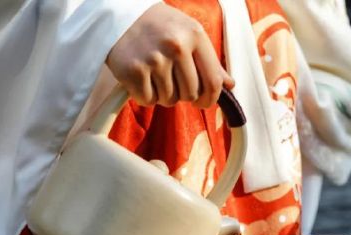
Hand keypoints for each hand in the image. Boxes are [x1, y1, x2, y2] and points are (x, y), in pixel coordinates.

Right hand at [106, 3, 233, 107]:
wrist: (120, 15)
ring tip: (155, 76)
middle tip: (172, 82)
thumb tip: (230, 85)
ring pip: (169, 100)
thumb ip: (210, 61)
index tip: (204, 103)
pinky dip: (146, 96)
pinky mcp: (133, 71)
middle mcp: (176, 46)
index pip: (213, 81)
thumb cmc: (160, 27)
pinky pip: (148, 100)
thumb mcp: (189, 34)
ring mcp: (154, 59)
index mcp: (195, 35)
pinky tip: (143, 79)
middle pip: (190, 94)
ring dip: (164, 95)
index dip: (210, 98)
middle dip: (183, 95)